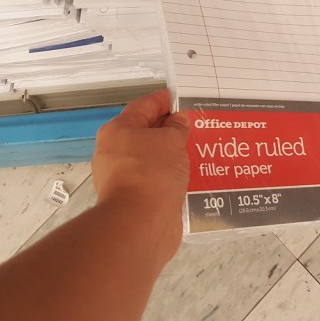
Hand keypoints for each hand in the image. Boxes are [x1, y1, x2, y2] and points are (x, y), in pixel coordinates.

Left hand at [91, 88, 190, 259]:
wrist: (140, 223)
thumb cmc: (151, 173)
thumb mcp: (171, 140)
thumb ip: (177, 127)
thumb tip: (178, 122)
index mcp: (119, 130)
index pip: (145, 106)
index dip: (165, 99)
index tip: (184, 97)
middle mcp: (117, 152)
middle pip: (148, 132)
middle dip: (173, 128)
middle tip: (199, 124)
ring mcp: (125, 176)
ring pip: (155, 157)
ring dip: (176, 154)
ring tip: (202, 149)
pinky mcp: (137, 198)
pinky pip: (159, 179)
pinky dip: (174, 175)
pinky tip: (195, 174)